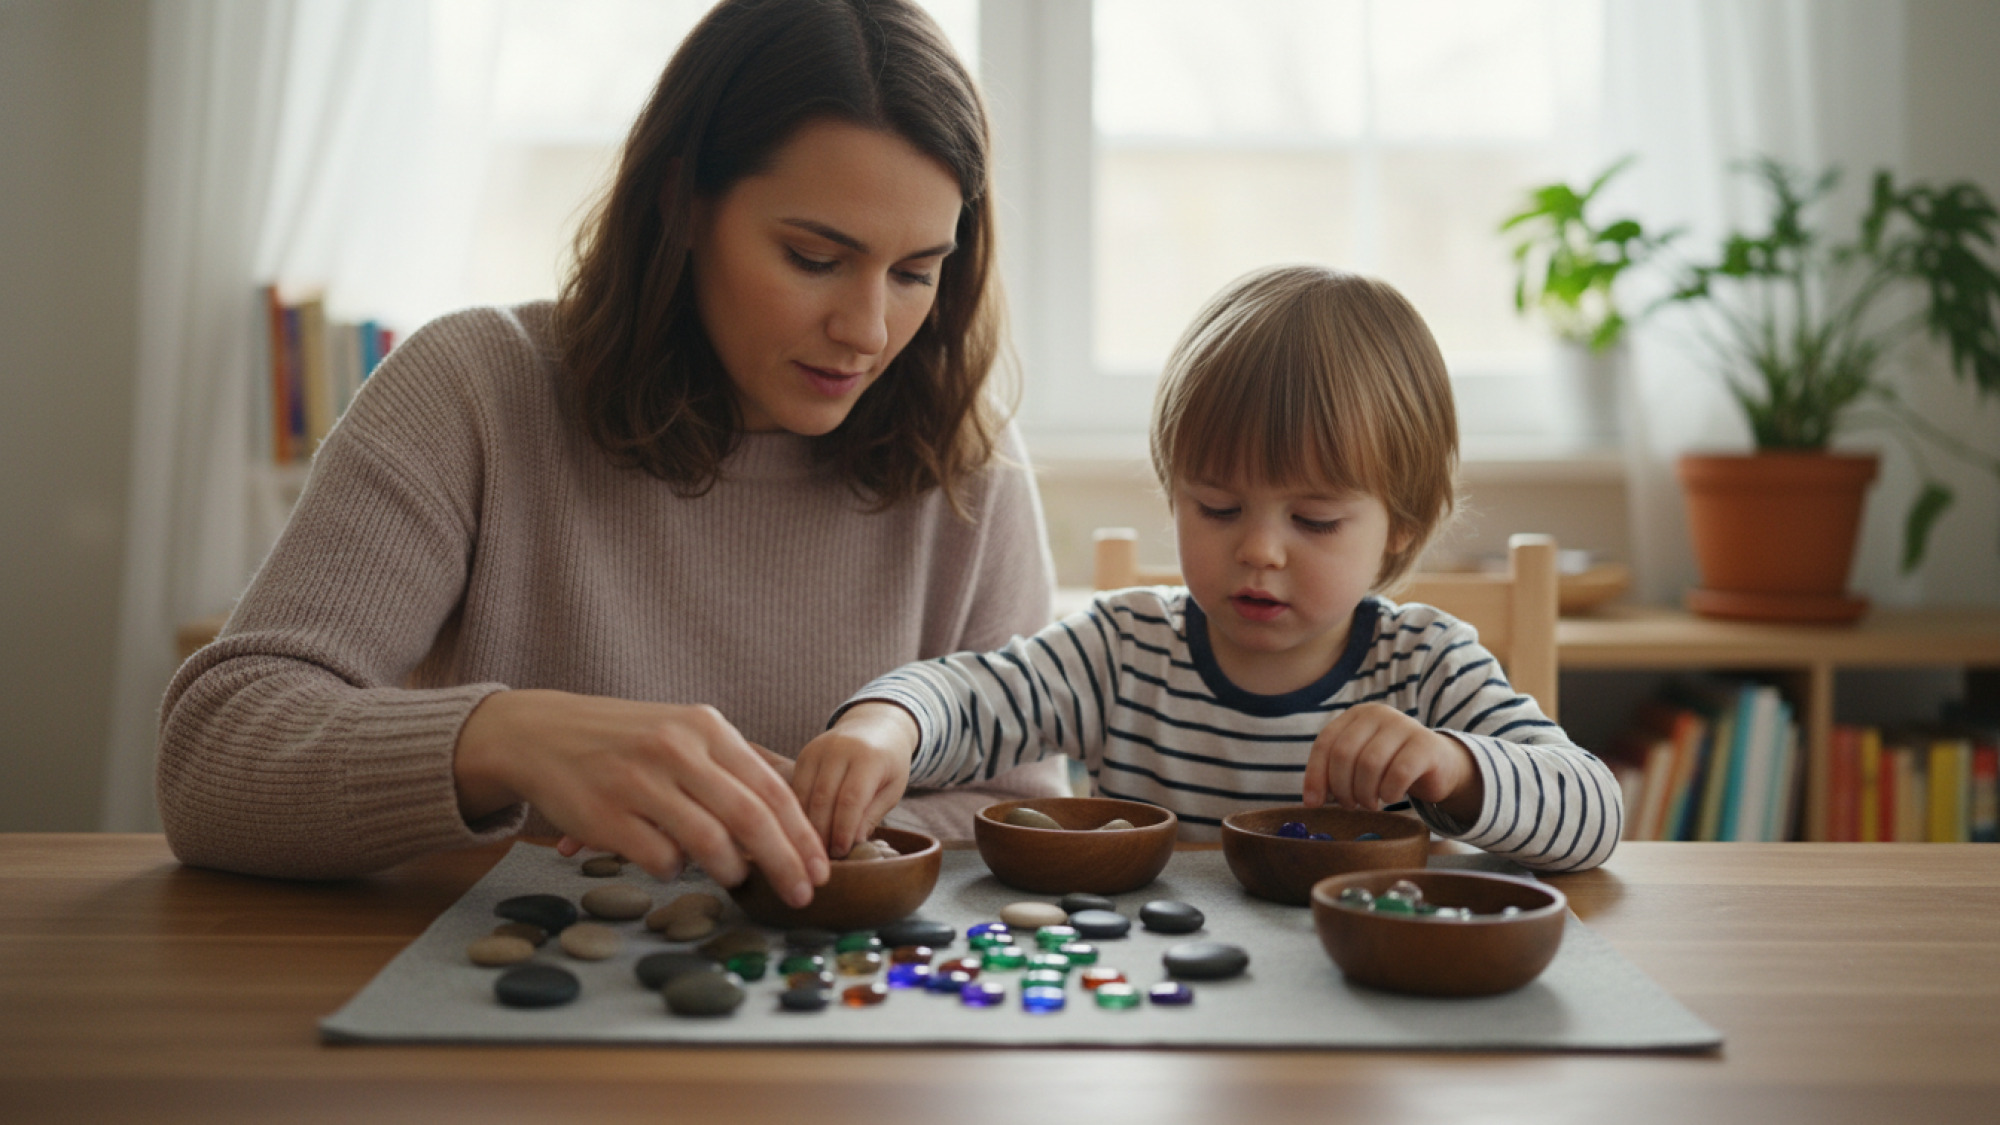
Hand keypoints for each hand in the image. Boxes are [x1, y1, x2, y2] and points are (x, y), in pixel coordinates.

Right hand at [454, 690, 828, 905]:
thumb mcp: (686, 731)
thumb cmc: (628, 740)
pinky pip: (659, 858)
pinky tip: (670, 863)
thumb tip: (798, 802)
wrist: (542, 734)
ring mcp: (638, 781)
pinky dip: (674, 870)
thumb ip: (738, 764)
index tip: (820, 870)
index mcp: (706, 728)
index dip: (801, 836)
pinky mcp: (604, 815)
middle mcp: (676, 750)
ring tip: (733, 877)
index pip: (771, 789)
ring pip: (708, 842)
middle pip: (750, 818)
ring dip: (729, 870)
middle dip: (784, 863)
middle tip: (801, 894)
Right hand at [791, 702, 917, 856]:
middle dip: (822, 832)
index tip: (841, 852)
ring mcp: (818, 748)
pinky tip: (805, 830)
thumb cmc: (888, 764)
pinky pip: (795, 787)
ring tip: (814, 850)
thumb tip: (853, 844)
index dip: (843, 829)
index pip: (851, 799)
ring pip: (804, 794)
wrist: (875, 726)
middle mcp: (840, 749)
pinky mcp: (804, 753)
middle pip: (823, 798)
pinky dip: (799, 811)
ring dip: (807, 825)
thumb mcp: (892, 789)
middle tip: (824, 859)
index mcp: (869, 757)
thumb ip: (871, 815)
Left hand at [1303, 703, 1482, 823]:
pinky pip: (1398, 773)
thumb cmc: (1390, 766)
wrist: (1438, 765)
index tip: (1312, 803)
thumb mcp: (1359, 763)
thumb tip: (1310, 801)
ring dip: (1365, 793)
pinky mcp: (1426, 744)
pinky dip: (1389, 792)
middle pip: (1344, 754)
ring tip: (1370, 803)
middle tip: (1349, 805)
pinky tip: (1391, 796)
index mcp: (1356, 715)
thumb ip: (1335, 772)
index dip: (1316, 775)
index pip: (1325, 743)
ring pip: (1369, 764)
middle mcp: (1378, 714)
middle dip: (1342, 788)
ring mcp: (1404, 725)